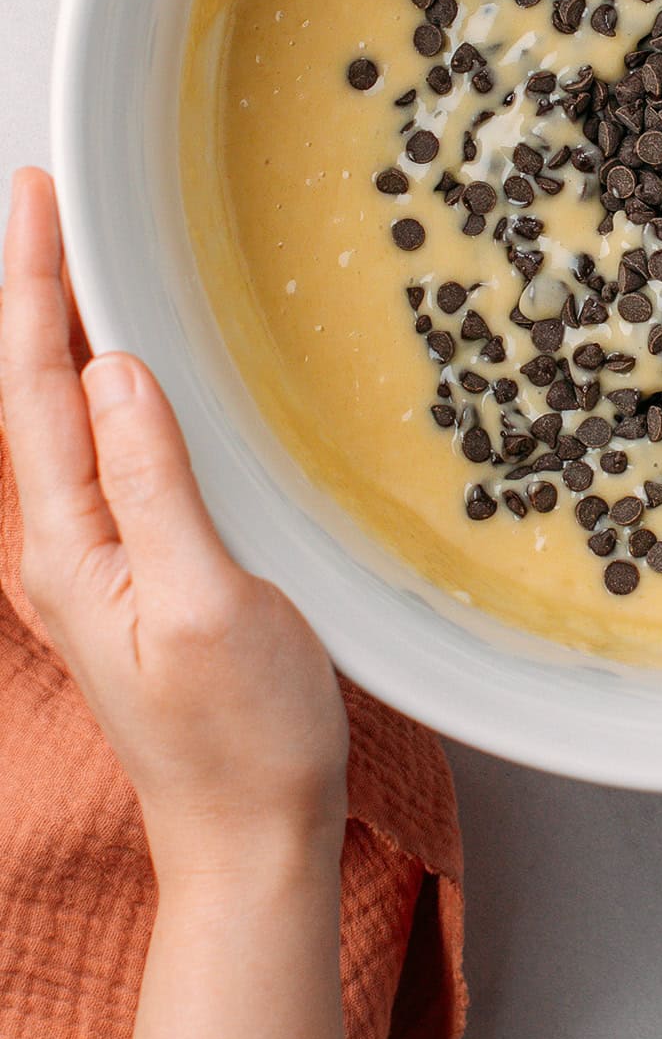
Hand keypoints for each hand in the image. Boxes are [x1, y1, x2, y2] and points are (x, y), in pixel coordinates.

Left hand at [0, 169, 348, 883]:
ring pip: (62, 420)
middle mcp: (62, 549)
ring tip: (77, 259)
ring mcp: (94, 564)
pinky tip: (128, 372)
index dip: (35, 286)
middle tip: (49, 201)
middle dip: (35, 290)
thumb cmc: (240, 736)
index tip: (39, 201)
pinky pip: (103, 455)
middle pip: (32, 392)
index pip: (35, 387)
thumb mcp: (203, 602)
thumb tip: (116, 371)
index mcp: (66, 548)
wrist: (251, 837)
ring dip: (63, 333)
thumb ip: (153, 484)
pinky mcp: (134, 573)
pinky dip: (103, 390)